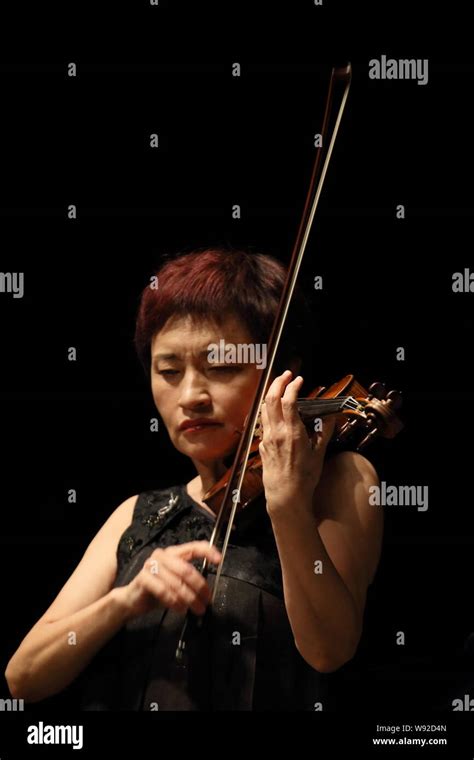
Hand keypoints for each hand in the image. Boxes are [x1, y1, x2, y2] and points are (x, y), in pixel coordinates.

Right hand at [121, 541, 221, 619]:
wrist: (133, 599)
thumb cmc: (157, 590)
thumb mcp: (176, 583)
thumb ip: (189, 582)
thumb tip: (207, 592)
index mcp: (173, 553)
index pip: (193, 547)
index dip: (207, 552)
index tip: (219, 561)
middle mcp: (162, 555)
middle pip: (187, 569)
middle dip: (200, 587)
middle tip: (207, 601)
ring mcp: (151, 565)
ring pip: (177, 582)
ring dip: (189, 598)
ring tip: (196, 609)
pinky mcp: (144, 578)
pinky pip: (164, 591)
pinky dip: (175, 602)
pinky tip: (181, 609)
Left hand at [259, 370, 335, 513]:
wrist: (285, 496)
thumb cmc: (304, 478)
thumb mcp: (319, 454)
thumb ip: (323, 432)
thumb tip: (329, 418)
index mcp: (292, 433)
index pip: (288, 401)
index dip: (292, 387)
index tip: (299, 380)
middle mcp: (276, 432)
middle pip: (271, 399)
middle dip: (278, 383)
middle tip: (286, 374)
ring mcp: (267, 438)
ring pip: (264, 408)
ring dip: (271, 394)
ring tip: (279, 386)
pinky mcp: (263, 444)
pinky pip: (263, 421)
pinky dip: (268, 409)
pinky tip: (274, 408)